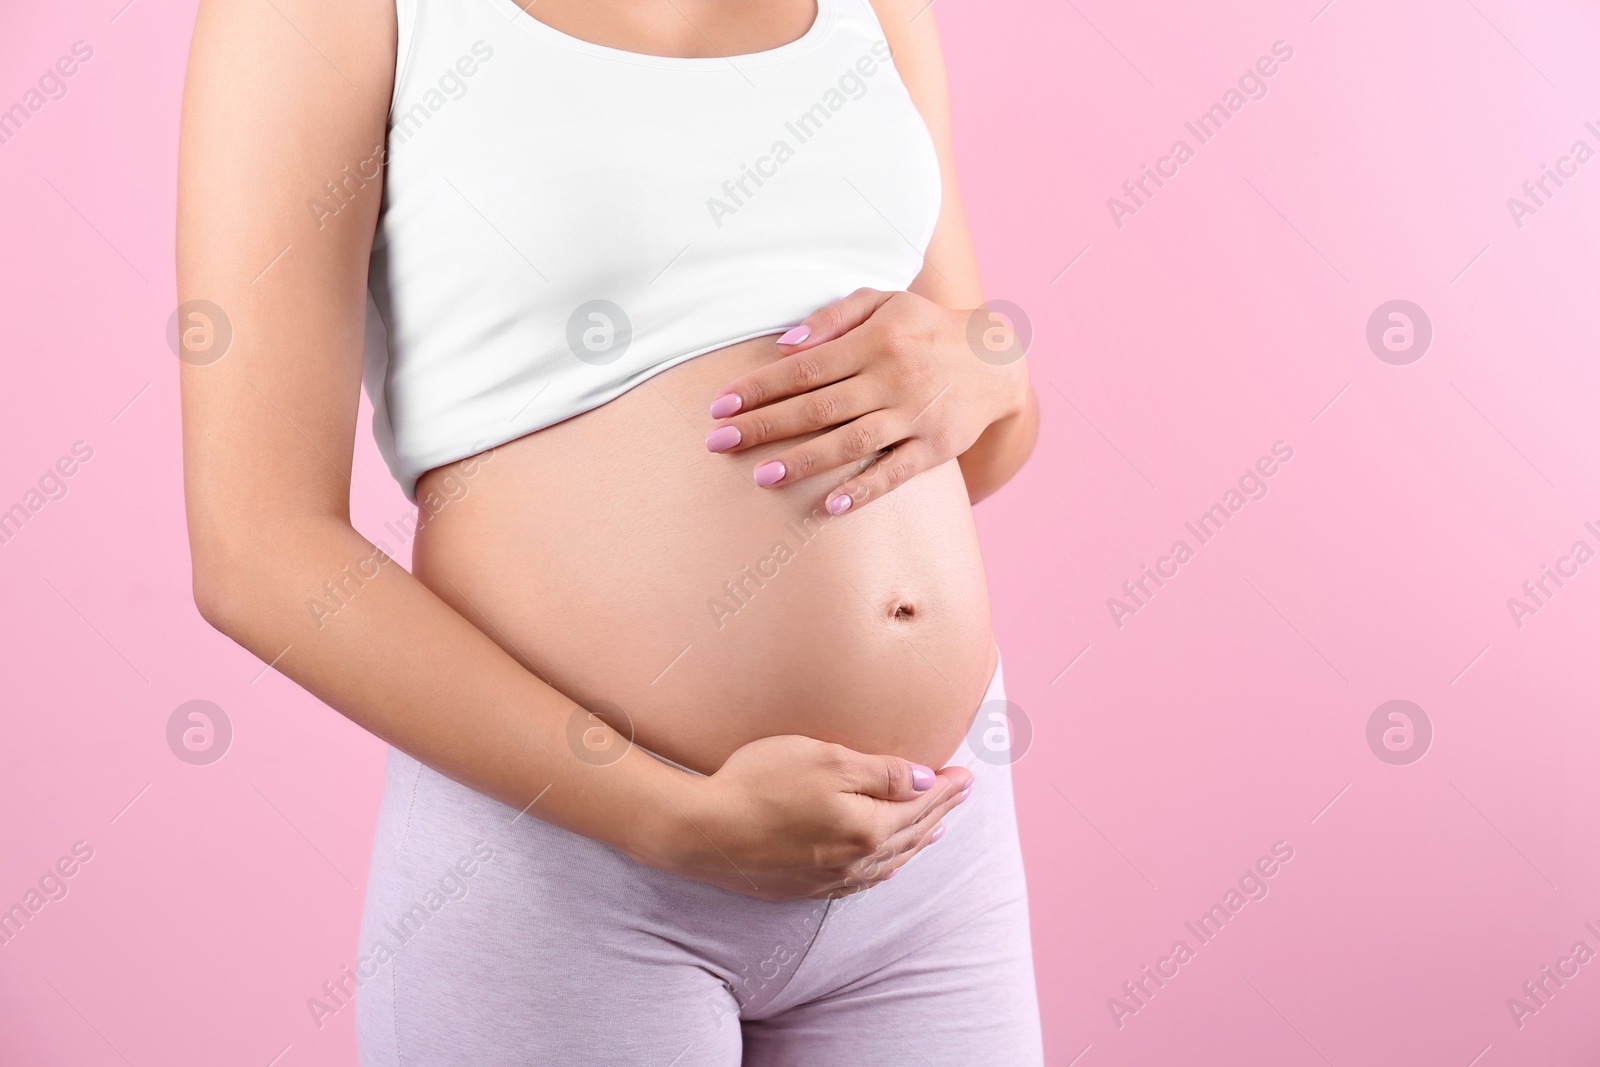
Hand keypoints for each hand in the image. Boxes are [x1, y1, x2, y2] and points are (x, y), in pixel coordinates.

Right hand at [648, 733, 973, 900]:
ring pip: (889, 861)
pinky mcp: (803, 887)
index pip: (919, 804)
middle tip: (961, 794)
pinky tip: (885, 864)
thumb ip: (881, 773)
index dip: (945, 787)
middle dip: (939, 811)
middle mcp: (856, 859)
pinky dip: (884, 868)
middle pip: (910, 833)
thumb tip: (926, 781)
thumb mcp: (825, 760)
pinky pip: (861, 880)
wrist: (702, 831)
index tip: (967, 774)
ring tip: (937, 829)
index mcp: (867, 826)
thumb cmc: (760, 782)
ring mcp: (829, 878)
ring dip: (917, 842)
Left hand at [704, 288, 1029, 513]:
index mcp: (875, 341)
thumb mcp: (884, 303)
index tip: (720, 405)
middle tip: (719, 443)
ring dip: (804, 461)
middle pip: (817, 407)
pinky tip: (830, 505)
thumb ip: (832, 319)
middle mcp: (892, 377)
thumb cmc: (926, 328)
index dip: (759, 388)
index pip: (804, 369)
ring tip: (761, 477)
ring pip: (850, 441)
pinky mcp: (937, 447)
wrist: (998, 359)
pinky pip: (896, 472)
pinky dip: (864, 489)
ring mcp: (915, 415)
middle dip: (764, 425)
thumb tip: (783, 346)